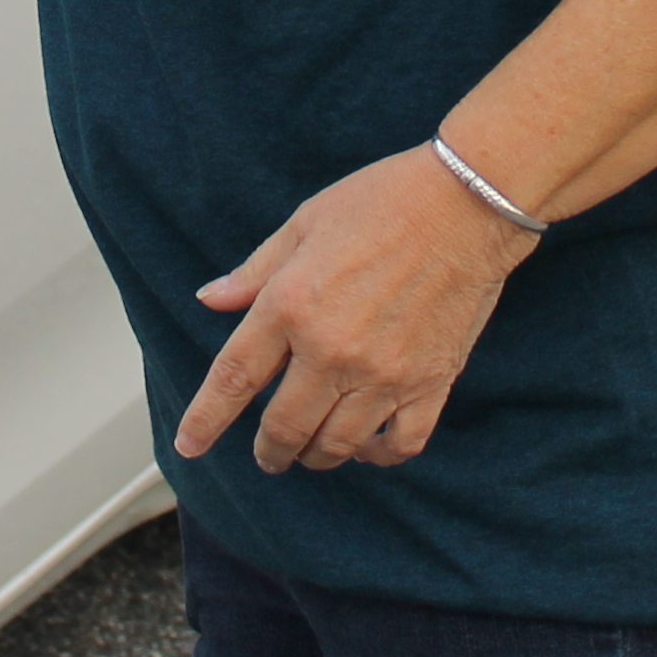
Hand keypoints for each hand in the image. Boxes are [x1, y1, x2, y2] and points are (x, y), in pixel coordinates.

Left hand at [175, 148, 534, 473]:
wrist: (466, 202)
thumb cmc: (382, 201)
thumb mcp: (304, 223)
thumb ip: (255, 271)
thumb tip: (210, 300)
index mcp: (291, 305)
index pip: (233, 379)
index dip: (206, 420)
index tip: (190, 446)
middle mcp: (331, 350)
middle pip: (283, 427)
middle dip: (268, 450)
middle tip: (267, 455)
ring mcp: (383, 373)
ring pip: (336, 445)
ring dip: (315, 455)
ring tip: (310, 450)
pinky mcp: (430, 382)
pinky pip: (398, 443)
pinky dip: (376, 454)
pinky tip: (366, 444)